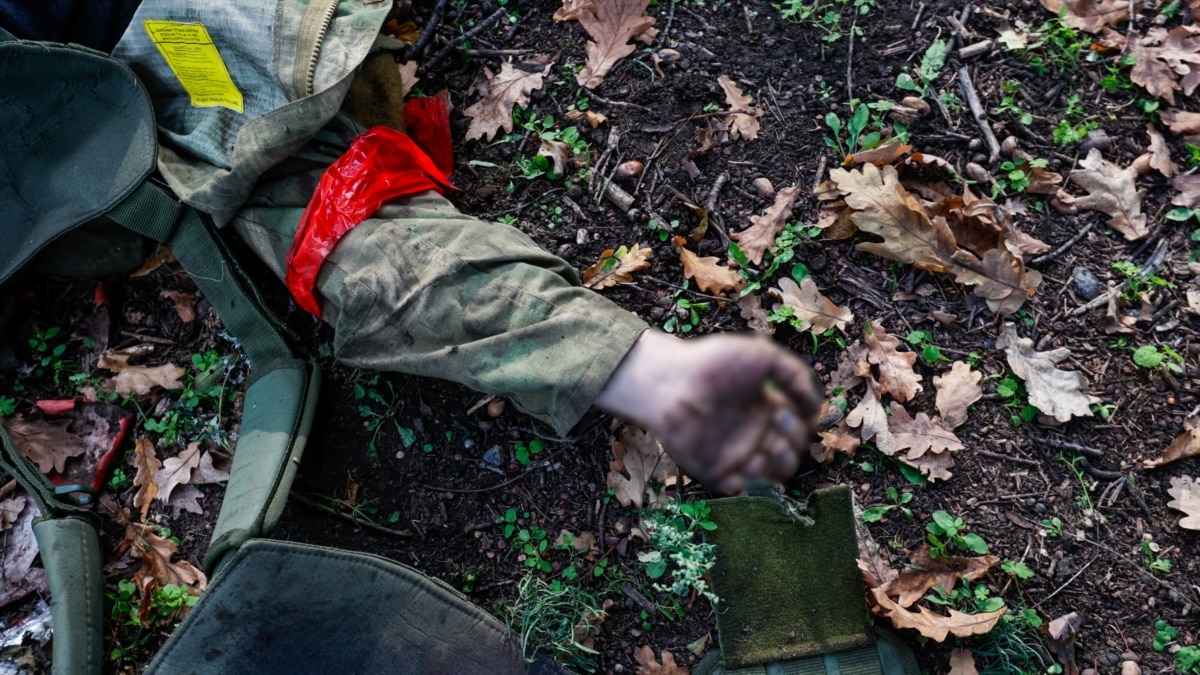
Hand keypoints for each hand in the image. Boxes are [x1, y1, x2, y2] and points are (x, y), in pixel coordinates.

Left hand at [596, 330, 823, 493]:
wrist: (669, 382)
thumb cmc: (713, 364)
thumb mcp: (763, 355)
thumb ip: (795, 375)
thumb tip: (815, 409)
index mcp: (767, 409)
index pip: (800, 429)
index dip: (801, 424)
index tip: (788, 408)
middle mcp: (754, 434)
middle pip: (792, 454)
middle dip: (792, 442)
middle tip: (774, 422)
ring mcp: (736, 455)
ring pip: (775, 476)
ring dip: (777, 465)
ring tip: (761, 448)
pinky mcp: (716, 472)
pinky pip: (744, 492)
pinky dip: (753, 486)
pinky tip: (746, 464)